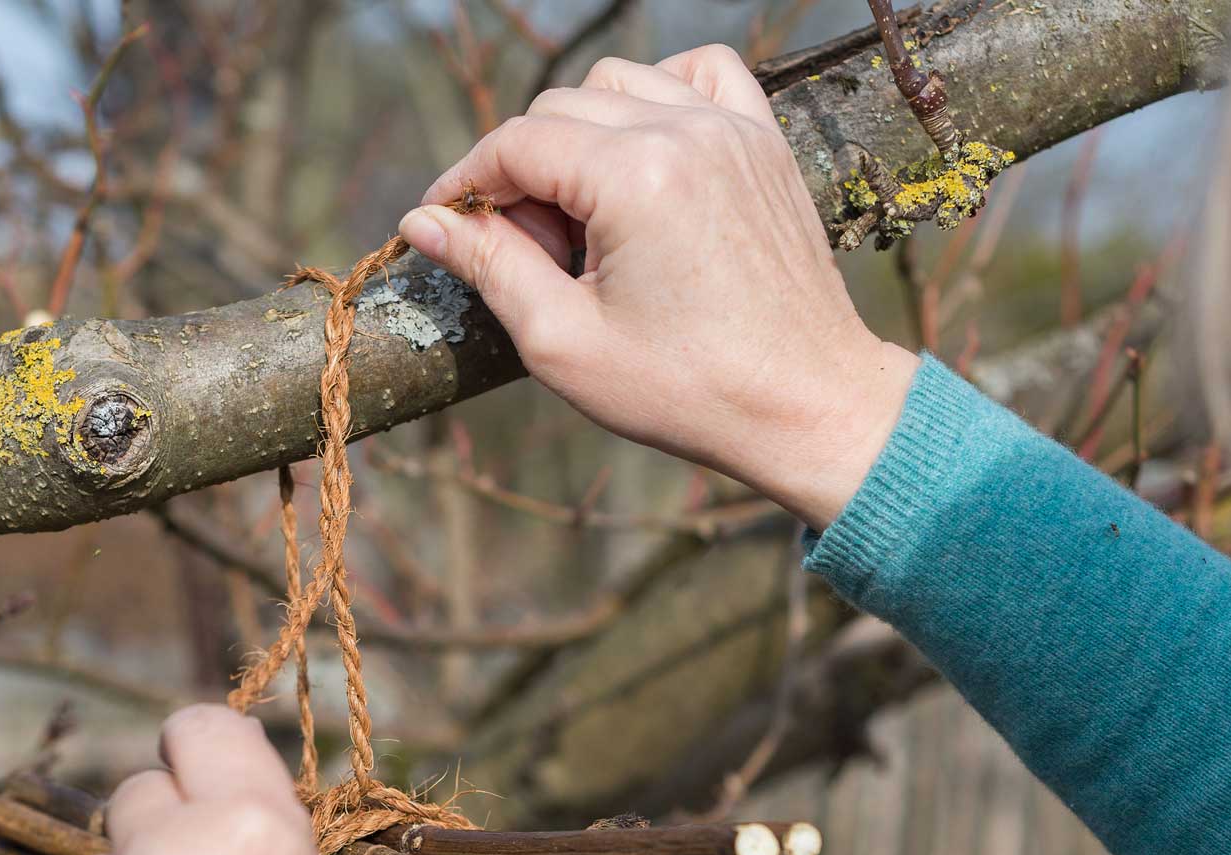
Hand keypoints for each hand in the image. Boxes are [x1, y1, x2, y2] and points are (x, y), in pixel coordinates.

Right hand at [398, 46, 917, 528]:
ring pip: (620, 83)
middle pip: (561, 109)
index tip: (442, 225)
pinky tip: (643, 155)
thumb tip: (423, 220)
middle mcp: (686, 131)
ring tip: (586, 222)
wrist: (807, 405)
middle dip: (523, 173)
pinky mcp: (763, 140)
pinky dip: (658, 96)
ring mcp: (733, 128)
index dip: (466, 181)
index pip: (517, 143)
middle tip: (530, 257)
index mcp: (635, 176)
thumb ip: (490, 267)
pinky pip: (699, 73)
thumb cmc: (688, 390)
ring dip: (582, 135)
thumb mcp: (565, 343)